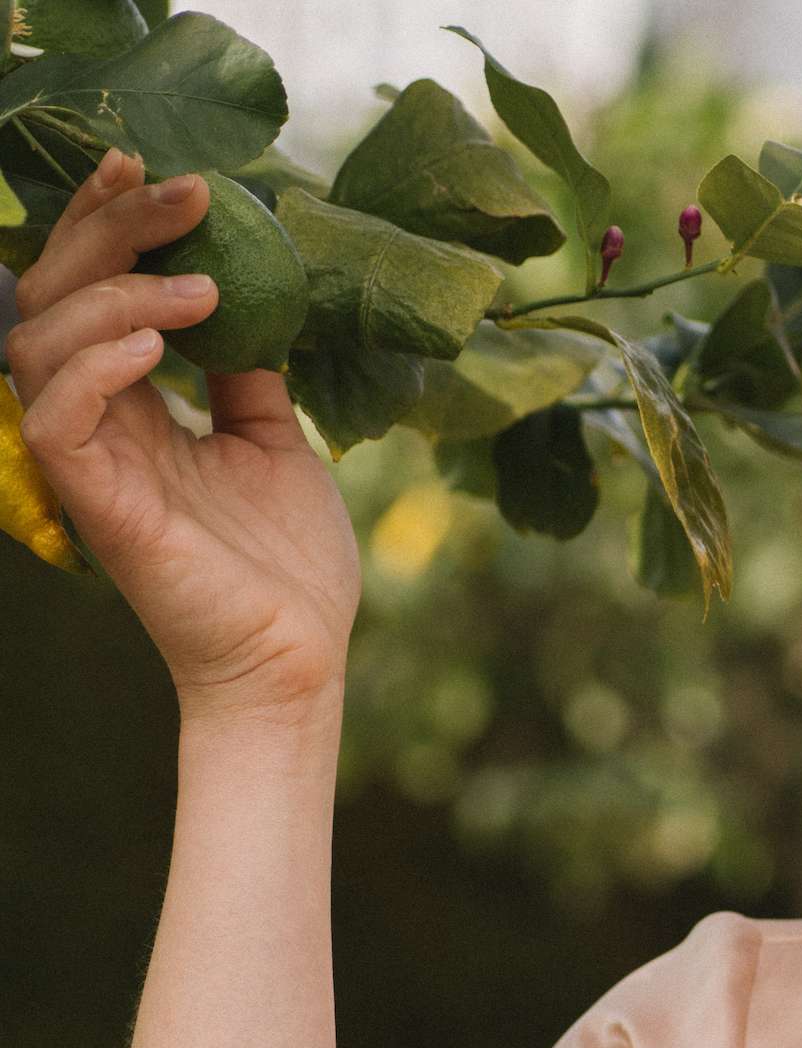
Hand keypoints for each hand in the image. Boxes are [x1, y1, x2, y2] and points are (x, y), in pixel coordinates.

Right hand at [5, 148, 360, 723]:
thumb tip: (248, 305)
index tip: (159, 175)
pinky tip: (157, 351)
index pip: (92, 293)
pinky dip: (98, 368)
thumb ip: (247, 377)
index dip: (111, 225)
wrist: (299, 658)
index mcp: (134, 405)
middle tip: (180, 192)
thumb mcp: (276, 445)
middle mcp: (99, 423)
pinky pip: (57, 417)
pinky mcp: (97, 503)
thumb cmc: (289, 566)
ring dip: (116, 296)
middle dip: (111, 230)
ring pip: (42, 341)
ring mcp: (91, 462)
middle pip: (56, 295)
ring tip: (199, 290)